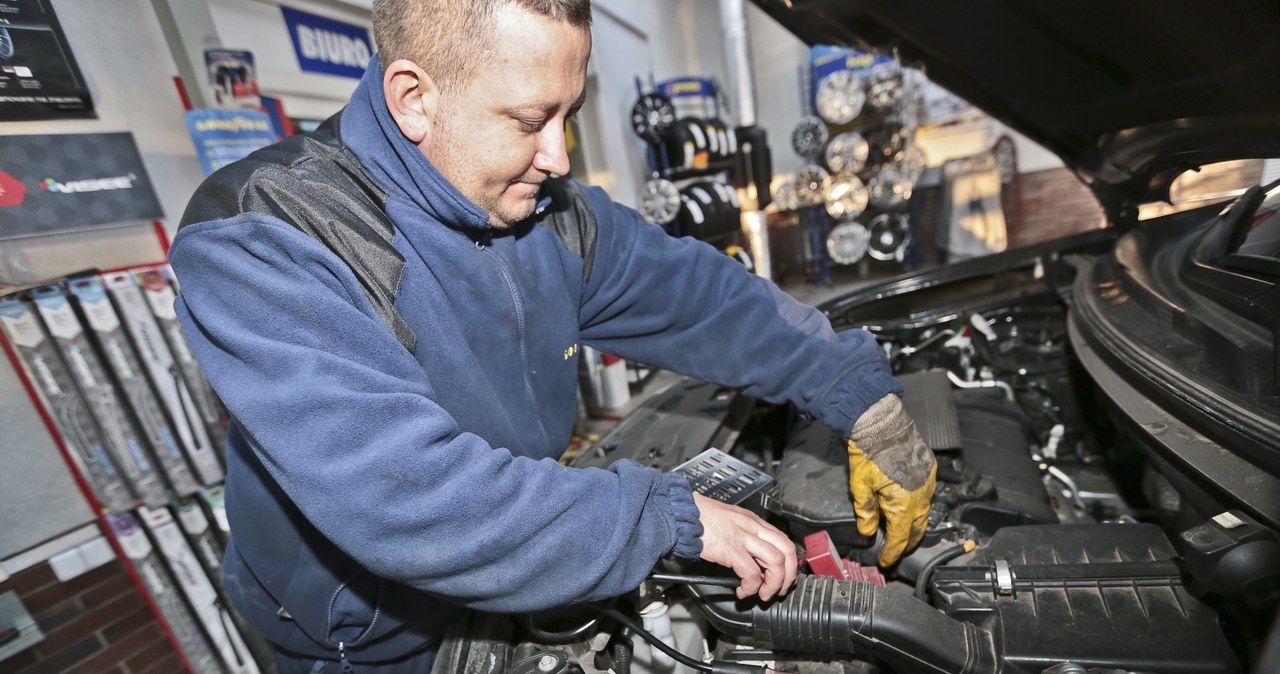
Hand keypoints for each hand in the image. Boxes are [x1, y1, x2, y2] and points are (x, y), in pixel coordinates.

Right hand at [693, 493, 797, 600]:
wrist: (681, 513)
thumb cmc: (697, 516)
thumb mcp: (728, 520)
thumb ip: (742, 535)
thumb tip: (750, 556)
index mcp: (752, 520)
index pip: (782, 539)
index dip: (788, 560)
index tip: (783, 574)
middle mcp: (752, 527)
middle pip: (787, 550)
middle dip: (789, 574)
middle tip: (780, 588)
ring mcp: (744, 537)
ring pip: (776, 561)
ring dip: (775, 583)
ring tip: (764, 594)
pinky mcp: (732, 549)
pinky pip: (752, 573)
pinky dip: (751, 587)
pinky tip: (742, 591)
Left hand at [847, 394, 936, 566]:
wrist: (882, 423)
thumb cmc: (869, 453)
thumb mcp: (860, 487)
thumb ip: (866, 512)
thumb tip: (868, 531)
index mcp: (904, 505)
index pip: (900, 538)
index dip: (892, 552)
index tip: (886, 561)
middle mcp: (921, 497)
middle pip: (917, 529)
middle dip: (907, 542)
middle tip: (896, 550)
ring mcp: (928, 483)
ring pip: (925, 512)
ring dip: (914, 523)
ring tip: (903, 530)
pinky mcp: (929, 469)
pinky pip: (926, 494)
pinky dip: (918, 504)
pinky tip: (909, 504)